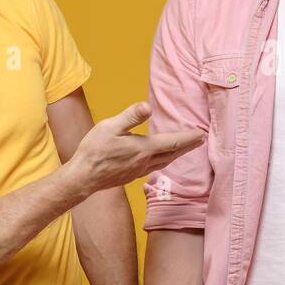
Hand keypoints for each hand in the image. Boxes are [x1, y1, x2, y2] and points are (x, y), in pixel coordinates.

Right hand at [70, 102, 203, 195]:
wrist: (82, 178)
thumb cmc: (94, 151)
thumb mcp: (110, 127)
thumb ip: (130, 116)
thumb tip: (148, 106)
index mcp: (144, 149)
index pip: (172, 142)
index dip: (188, 138)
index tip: (201, 133)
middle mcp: (145, 162)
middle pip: (173, 154)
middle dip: (188, 146)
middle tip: (201, 140)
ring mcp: (138, 171)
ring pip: (165, 162)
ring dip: (177, 154)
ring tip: (185, 149)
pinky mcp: (131, 176)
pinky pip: (155, 167)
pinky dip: (164, 161)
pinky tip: (160, 159)